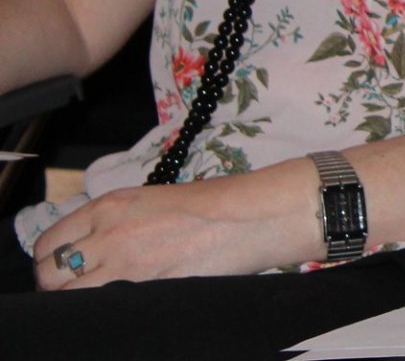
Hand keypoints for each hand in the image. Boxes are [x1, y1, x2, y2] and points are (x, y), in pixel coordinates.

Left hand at [32, 171, 319, 289]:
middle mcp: (108, 234)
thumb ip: (115, 221)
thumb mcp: (152, 198)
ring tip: (102, 297)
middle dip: (57, 286)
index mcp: (109, 206)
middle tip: (77, 289)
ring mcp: (125, 265)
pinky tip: (124, 304)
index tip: (63, 267)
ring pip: (71, 298)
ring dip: (79, 301)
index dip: (50, 260)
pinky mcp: (145, 290)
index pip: (49, 243)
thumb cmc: (213, 205)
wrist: (251, 216)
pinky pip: (106, 309)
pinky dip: (107, 310)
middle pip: (50, 275)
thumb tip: (90, 248)